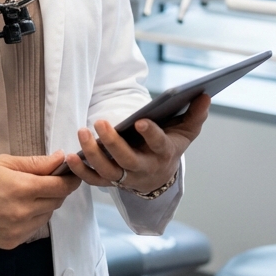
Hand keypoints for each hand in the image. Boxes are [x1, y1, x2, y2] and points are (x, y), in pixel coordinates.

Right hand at [0, 153, 81, 248]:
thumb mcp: (2, 162)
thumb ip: (34, 163)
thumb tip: (59, 159)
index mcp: (22, 188)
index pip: (61, 186)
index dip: (70, 179)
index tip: (72, 173)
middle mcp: (23, 212)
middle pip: (56, 201)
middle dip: (56, 189)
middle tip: (45, 179)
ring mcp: (18, 230)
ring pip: (46, 216)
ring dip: (44, 204)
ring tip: (24, 193)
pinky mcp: (11, 242)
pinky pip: (32, 229)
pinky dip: (31, 218)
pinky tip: (14, 208)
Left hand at [64, 94, 209, 194]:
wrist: (159, 176)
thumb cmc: (169, 146)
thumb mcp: (185, 132)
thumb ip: (196, 114)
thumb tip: (205, 94)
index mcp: (163, 154)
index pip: (158, 144)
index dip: (150, 134)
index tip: (140, 120)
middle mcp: (144, 168)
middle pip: (128, 160)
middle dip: (113, 143)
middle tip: (99, 123)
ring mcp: (126, 177)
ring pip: (108, 171)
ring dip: (92, 154)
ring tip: (81, 132)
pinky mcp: (111, 182)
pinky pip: (94, 181)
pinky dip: (81, 172)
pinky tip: (70, 157)